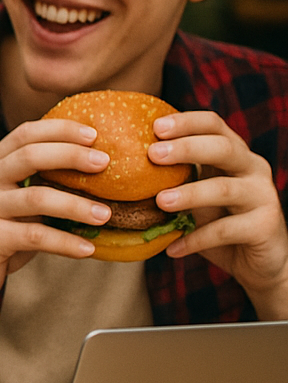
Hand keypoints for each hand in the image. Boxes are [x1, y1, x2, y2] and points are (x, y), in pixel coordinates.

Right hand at [0, 117, 113, 315]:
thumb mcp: (12, 200)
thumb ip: (36, 182)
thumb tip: (95, 172)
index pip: (24, 134)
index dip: (59, 129)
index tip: (94, 133)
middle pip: (30, 156)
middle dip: (71, 155)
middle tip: (105, 163)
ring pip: (37, 197)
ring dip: (77, 205)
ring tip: (106, 214)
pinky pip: (36, 236)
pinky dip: (66, 243)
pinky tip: (88, 249)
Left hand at [150, 110, 287, 313]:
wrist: (257, 260)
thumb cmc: (217, 220)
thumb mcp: (195, 194)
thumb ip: (174, 178)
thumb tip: (117, 166)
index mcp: (233, 153)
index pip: (214, 125)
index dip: (187, 122)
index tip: (155, 126)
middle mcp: (252, 168)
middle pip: (223, 148)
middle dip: (186, 148)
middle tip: (153, 154)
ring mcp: (262, 196)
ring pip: (225, 189)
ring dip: (189, 194)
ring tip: (160, 202)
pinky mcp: (265, 226)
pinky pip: (226, 230)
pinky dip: (196, 239)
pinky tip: (172, 249)